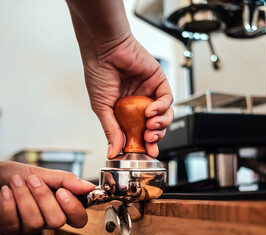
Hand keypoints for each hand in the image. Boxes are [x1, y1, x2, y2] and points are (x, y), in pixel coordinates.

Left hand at [0, 157, 94, 234]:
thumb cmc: (14, 173)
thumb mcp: (43, 172)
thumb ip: (66, 181)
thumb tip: (89, 187)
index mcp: (57, 205)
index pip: (78, 218)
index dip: (73, 208)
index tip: (62, 192)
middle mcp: (44, 219)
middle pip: (57, 222)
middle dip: (43, 197)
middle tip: (32, 181)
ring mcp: (26, 228)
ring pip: (35, 223)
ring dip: (23, 198)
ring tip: (15, 183)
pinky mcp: (8, 232)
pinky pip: (13, 224)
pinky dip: (8, 204)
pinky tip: (4, 193)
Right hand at [83, 34, 173, 158]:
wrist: (105, 50)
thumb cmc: (99, 74)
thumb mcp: (102, 108)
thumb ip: (111, 130)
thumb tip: (113, 151)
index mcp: (125, 111)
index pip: (138, 132)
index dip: (144, 144)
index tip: (147, 153)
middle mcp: (138, 103)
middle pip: (155, 126)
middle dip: (154, 137)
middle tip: (149, 141)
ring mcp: (149, 92)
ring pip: (164, 115)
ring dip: (160, 124)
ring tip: (150, 127)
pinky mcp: (158, 81)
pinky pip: (167, 98)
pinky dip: (162, 107)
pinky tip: (151, 111)